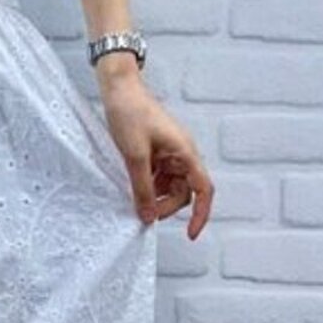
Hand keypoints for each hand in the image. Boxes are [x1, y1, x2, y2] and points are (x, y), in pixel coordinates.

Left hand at [98, 69, 212, 238]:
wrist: (119, 88)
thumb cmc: (130, 114)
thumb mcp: (135, 156)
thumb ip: (142, 188)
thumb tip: (148, 216)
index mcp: (186, 153)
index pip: (203, 190)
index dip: (201, 214)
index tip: (190, 234)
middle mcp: (183, 153)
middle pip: (184, 191)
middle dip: (167, 206)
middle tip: (144, 214)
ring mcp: (171, 152)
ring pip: (171, 185)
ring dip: (156, 196)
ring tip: (136, 198)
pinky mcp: (158, 150)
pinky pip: (160, 175)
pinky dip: (149, 184)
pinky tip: (134, 185)